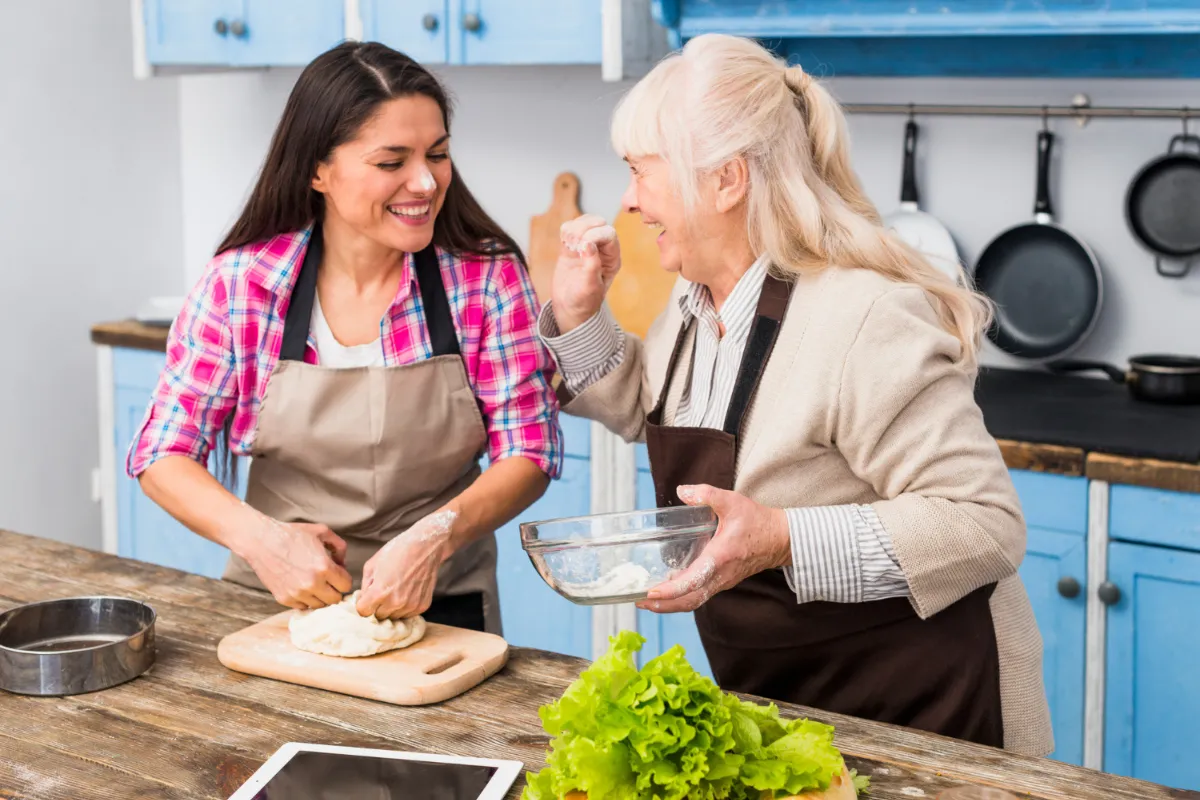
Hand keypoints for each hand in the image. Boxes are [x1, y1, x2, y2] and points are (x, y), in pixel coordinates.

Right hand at [242, 517, 351, 609]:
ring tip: (313, 582)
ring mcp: (297, 593)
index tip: (337, 574)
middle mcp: (312, 583)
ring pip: (319, 605)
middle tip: (327, 580)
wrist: (261, 541)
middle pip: (335, 599)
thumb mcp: (321, 531)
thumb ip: (339, 546)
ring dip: (320, 595)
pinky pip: (303, 606)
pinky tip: (301, 586)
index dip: (343, 579)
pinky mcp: (284, 599)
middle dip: (334, 589)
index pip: (346, 586)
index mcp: (324, 567)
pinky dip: (305, 599)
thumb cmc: (291, 534)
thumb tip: (343, 564)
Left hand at [356, 510, 457, 619]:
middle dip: (378, 606)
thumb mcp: (372, 565)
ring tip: (397, 589)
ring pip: (394, 616)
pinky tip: (407, 591)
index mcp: (380, 592)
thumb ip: (365, 586)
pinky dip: (405, 606)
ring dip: (392, 607)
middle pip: (378, 616)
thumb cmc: (397, 552)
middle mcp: (395, 603)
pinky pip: (407, 614)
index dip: (363, 604)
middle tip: (384, 591)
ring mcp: (410, 606)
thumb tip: (363, 599)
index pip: (363, 612)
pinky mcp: (422, 606)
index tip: (367, 597)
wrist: (425, 547)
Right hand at [551, 214, 621, 332]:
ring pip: (583, 222)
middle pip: (597, 223)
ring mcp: (586, 246)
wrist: (569, 308)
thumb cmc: (583, 301)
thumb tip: (587, 244)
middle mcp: (601, 249)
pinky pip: (569, 228)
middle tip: (574, 246)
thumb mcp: (590, 287)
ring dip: (574, 229)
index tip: (582, 247)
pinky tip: (565, 245)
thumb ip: (591, 265)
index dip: (595, 234)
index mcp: (612, 258)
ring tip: (569, 246)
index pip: (609, 234)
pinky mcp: (571, 246)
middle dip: (584, 229)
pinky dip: (566, 231)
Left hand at [637, 484, 790, 613]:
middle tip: (639, 601)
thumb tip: (682, 491)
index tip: (651, 594)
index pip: (693, 582)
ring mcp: (722, 582)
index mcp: (720, 558)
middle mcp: (720, 576)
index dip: (670, 591)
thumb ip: (706, 494)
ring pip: (694, 601)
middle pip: (689, 600)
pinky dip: (681, 598)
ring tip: (647, 601)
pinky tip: (667, 592)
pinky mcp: (723, 582)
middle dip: (663, 605)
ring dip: (670, 605)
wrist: (780, 539)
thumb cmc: (757, 521)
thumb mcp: (733, 502)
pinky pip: (700, 596)